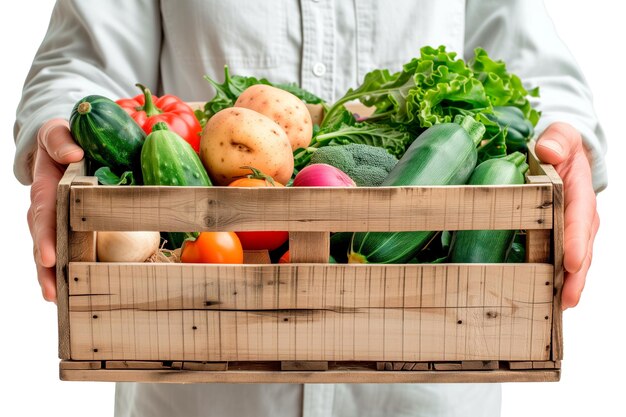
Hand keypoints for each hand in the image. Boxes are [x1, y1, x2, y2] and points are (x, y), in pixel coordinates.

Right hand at [27, 119, 83, 301]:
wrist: (58, 142)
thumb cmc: (60, 137)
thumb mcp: (57, 131)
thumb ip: (60, 139)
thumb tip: (74, 152)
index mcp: (45, 185)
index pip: (44, 213)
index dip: (46, 236)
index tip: (51, 257)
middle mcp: (43, 206)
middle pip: (42, 240)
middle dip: (45, 267)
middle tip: (53, 292)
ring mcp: (49, 218)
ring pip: (46, 249)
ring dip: (49, 275)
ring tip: (56, 299)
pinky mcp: (59, 224)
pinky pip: (58, 247)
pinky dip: (59, 268)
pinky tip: (64, 291)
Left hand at [534, 122, 599, 309]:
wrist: (561, 152)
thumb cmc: (560, 145)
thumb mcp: (560, 135)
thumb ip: (557, 140)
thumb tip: (548, 151)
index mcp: (578, 192)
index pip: (579, 219)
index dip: (576, 242)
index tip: (572, 262)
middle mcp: (581, 216)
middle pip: (581, 248)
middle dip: (576, 276)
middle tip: (567, 299)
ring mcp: (573, 229)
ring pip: (575, 260)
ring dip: (569, 284)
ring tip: (560, 307)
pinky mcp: (563, 237)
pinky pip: (563, 260)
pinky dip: (558, 279)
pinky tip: (549, 298)